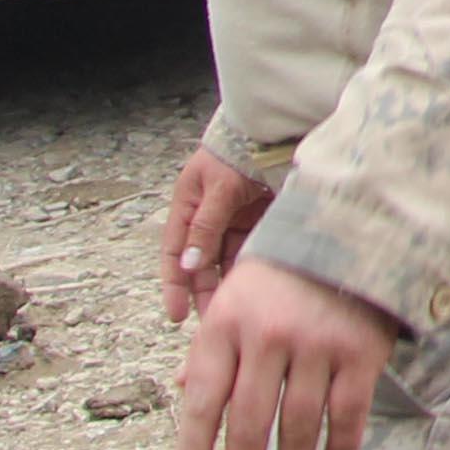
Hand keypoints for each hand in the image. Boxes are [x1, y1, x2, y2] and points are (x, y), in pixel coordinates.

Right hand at [160, 149, 270, 324]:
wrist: (275, 129)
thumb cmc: (240, 150)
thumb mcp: (219, 188)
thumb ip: (206, 226)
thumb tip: (189, 266)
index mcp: (187, 205)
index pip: (175, 253)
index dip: (174, 285)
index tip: (176, 315)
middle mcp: (206, 215)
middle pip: (200, 263)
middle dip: (204, 292)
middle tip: (212, 320)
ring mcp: (232, 218)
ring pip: (225, 261)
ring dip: (226, 285)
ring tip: (233, 309)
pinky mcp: (255, 219)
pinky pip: (248, 251)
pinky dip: (247, 269)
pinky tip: (252, 289)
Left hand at [173, 254, 397, 449]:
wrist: (354, 228)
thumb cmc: (284, 270)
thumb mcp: (235, 296)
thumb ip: (211, 347)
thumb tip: (182, 393)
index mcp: (227, 322)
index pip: (204, 397)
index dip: (193, 449)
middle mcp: (269, 334)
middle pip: (250, 420)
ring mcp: (317, 343)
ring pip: (298, 423)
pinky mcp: (360, 350)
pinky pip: (348, 411)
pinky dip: (340, 447)